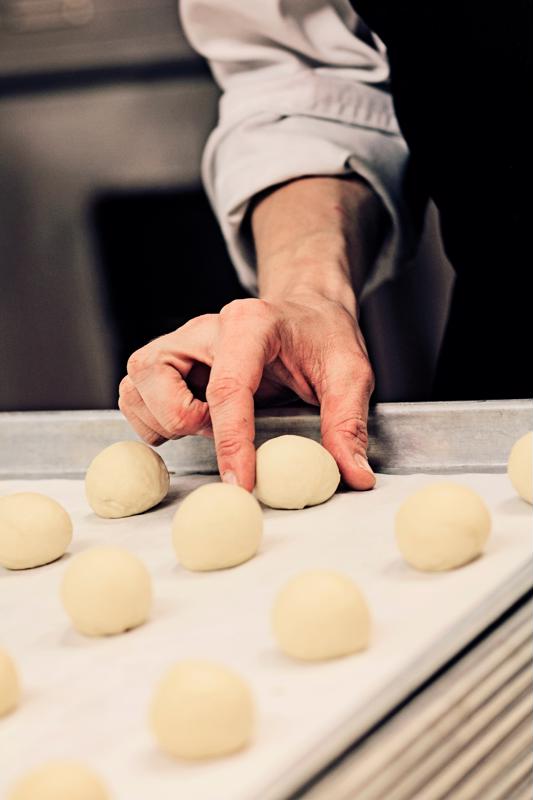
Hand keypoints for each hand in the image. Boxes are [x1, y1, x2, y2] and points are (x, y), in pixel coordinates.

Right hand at [119, 293, 374, 491]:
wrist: (304, 310)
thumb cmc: (322, 337)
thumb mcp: (350, 373)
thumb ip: (348, 422)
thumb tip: (354, 475)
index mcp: (250, 325)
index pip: (227, 388)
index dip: (230, 443)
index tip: (241, 484)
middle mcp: (204, 328)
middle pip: (157, 378)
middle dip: (183, 421)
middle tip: (217, 430)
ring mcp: (180, 341)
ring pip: (136, 384)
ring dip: (162, 420)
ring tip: (204, 425)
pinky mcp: (167, 358)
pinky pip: (133, 392)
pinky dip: (151, 417)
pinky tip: (188, 422)